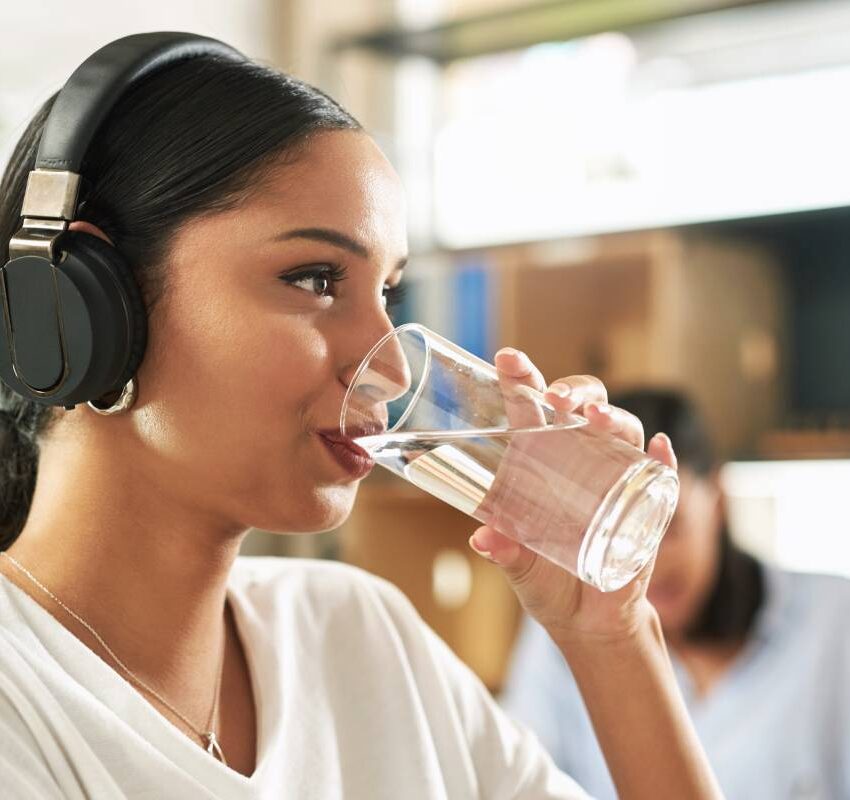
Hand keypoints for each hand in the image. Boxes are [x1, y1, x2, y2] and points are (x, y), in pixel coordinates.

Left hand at [468, 348, 677, 645]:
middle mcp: (580, 462)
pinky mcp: (648, 508)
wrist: (588, 623)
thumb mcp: (521, 570)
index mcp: (541, 464)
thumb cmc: (547, 584)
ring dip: (615, 419)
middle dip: (575, 392)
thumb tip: (483, 538)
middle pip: (584, 407)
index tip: (507, 359)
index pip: (532, 410)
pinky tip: (660, 449)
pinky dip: (664, 460)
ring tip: (598, 419)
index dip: (523, 381)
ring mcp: (617, 480)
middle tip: (559, 400)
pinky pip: (663, 476)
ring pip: (623, 432)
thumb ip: (505, 553)